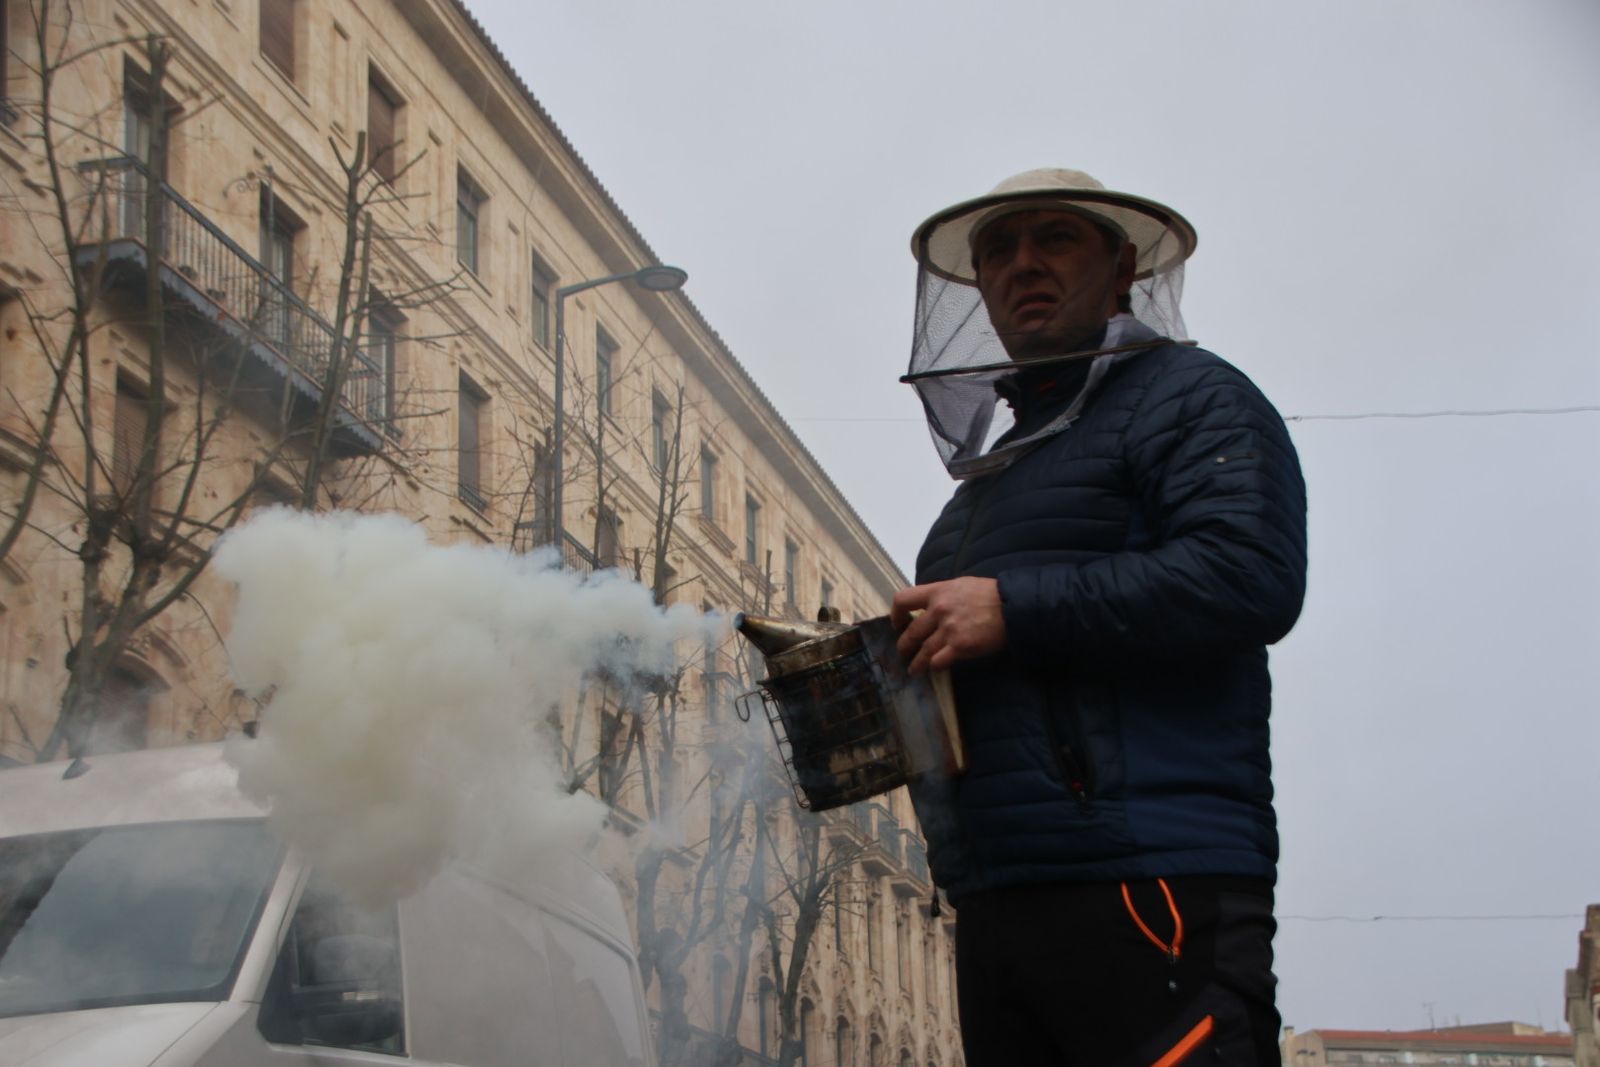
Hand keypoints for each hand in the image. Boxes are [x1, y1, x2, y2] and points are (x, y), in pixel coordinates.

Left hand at [890, 577, 1005, 674]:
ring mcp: (949, 629)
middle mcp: (939, 610)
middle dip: (904, 646)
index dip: (895, 614)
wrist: (1013, 606)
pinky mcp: (961, 647)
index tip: (897, 624)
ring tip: (913, 670)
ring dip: (916, 663)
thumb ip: (942, 595)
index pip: (903, 600)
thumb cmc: (990, 594)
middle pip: (911, 632)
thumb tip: (929, 605)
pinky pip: (939, 661)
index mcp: (937, 592)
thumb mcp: (961, 585)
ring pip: (923, 651)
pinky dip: (934, 667)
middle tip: (904, 653)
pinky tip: (934, 669)